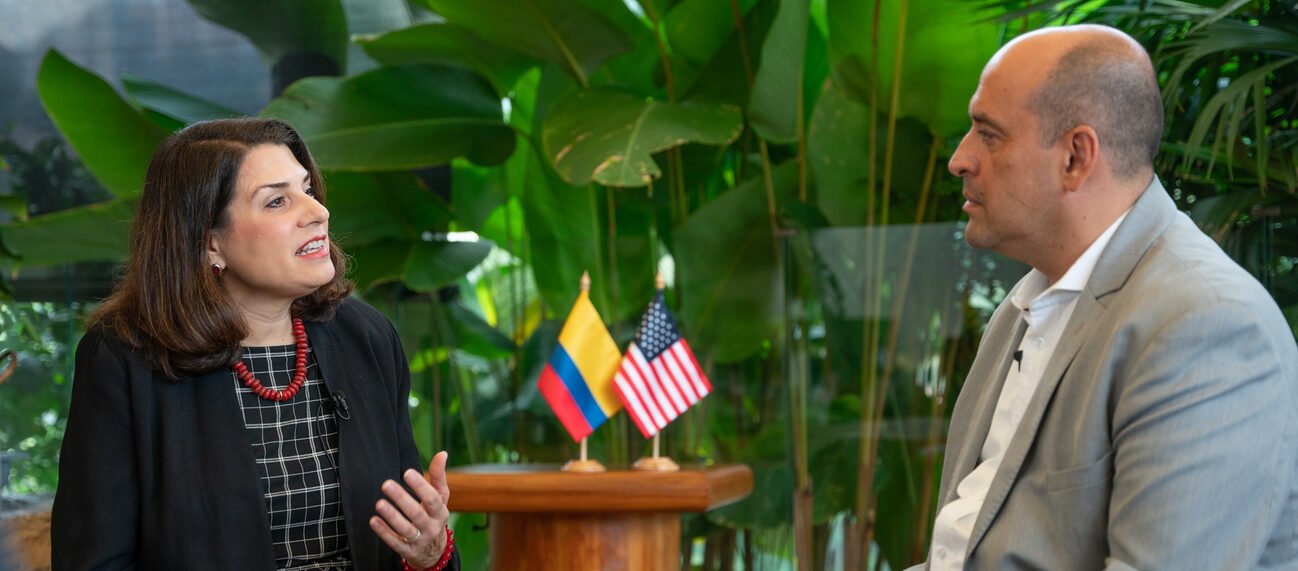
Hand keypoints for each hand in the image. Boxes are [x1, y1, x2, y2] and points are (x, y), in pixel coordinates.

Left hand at [370, 451, 451, 567]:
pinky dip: (384, 532)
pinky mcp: (408, 551)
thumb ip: (439, 476)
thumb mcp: (440, 498)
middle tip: (386, 484)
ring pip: (405, 529)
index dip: (420, 486)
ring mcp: (420, 541)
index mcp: (441, 512)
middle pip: (417, 513)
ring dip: (392, 516)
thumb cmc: (434, 516)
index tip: (407, 473)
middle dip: (401, 499)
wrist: (434, 551)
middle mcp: (432, 527)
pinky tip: (373, 520)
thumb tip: (442, 453)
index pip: (432, 498)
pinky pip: (395, 542)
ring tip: (379, 503)